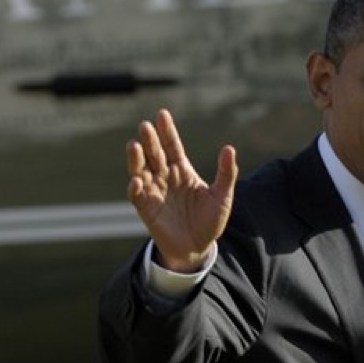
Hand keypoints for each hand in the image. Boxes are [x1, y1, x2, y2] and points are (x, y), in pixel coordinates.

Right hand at [126, 108, 237, 272]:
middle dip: (150, 140)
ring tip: (134, 145)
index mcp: (183, 171)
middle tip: (145, 125)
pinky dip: (136, 188)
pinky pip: (138, 197)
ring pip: (142, 171)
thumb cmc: (210, 220)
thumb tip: (229, 148)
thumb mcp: (222, 196)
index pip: (173, 146)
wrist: (197, 248)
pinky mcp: (147, 209)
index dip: (167, 131)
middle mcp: (166, 177)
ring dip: (137, 160)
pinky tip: (137, 180)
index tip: (162, 114)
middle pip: (156, 155)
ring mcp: (155, 192)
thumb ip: (226, 173)